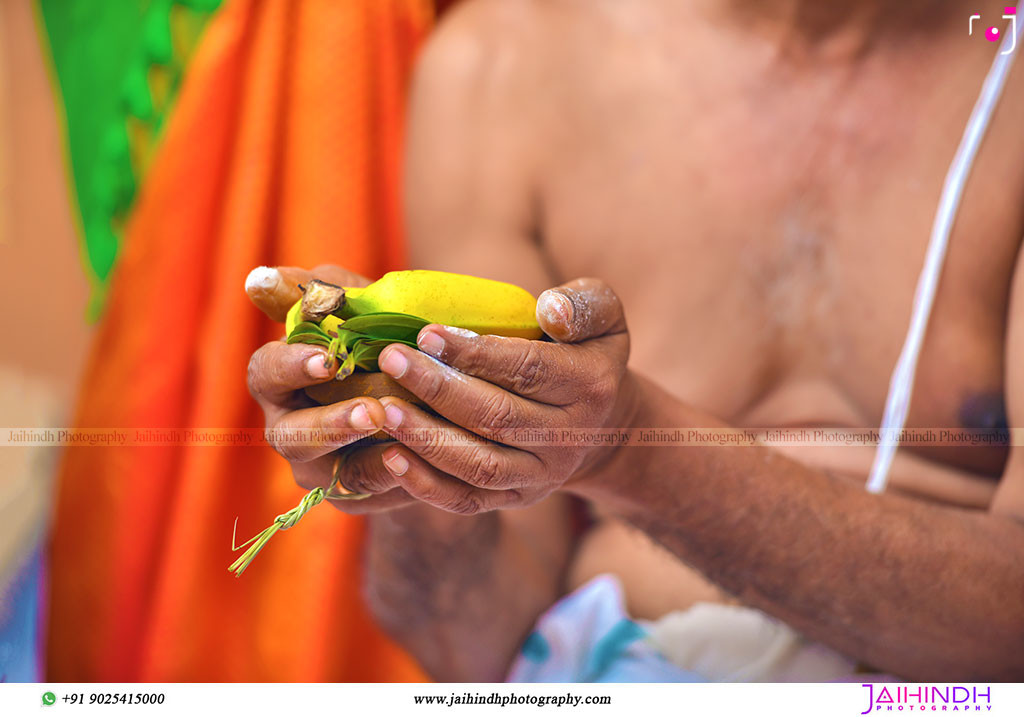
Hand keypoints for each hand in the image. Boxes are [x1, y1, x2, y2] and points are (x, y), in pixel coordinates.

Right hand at [246, 264, 419, 513]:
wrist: (427, 388)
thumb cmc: (380, 337)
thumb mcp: (359, 306)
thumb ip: (321, 290)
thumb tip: (261, 279)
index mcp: (280, 379)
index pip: (266, 373)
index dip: (291, 367)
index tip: (327, 358)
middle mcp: (289, 428)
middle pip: (291, 437)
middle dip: (329, 424)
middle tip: (370, 412)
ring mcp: (319, 467)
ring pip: (333, 474)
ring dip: (368, 459)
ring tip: (404, 443)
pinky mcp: (353, 496)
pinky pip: (371, 496)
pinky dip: (396, 481)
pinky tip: (421, 464)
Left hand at [371, 277, 633, 513]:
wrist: (602, 423)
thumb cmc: (584, 352)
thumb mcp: (604, 316)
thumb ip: (583, 304)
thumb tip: (550, 310)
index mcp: (590, 385)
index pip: (528, 369)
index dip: (477, 353)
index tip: (427, 333)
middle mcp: (569, 437)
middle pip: (497, 416)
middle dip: (438, 389)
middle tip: (391, 360)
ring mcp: (542, 475)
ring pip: (479, 464)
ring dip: (427, 439)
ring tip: (383, 410)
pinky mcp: (517, 498)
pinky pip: (468, 500)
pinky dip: (427, 485)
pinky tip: (390, 459)